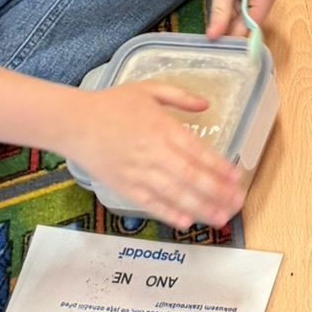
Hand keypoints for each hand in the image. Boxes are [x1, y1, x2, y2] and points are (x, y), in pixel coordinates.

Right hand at [67, 81, 243, 228]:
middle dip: (217, 192)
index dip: (219, 166)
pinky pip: (149, 203)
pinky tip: (185, 221)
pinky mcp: (123, 186)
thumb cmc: (111, 103)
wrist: (74, 122)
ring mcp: (138, 172)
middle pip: (191, 176)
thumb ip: (179, 96)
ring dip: (200, 207)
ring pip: (174, 194)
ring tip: (220, 217)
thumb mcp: (147, 89)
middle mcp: (153, 152)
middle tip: (237, 203)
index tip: (237, 176)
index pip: (197, 151)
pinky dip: (168, 213)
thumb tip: (206, 104)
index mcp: (161, 126)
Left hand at [202, 0, 282, 37]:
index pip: (255, 22)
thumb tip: (214, 38)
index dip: (236, 33)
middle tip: (214, 34)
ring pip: (249, 9)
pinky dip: (235, 4)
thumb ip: (221, 14)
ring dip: (233, 14)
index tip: (220, 44)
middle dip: (234, 24)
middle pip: (253, 17)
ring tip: (217, 18)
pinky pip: (248, 0)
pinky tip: (223, 3)